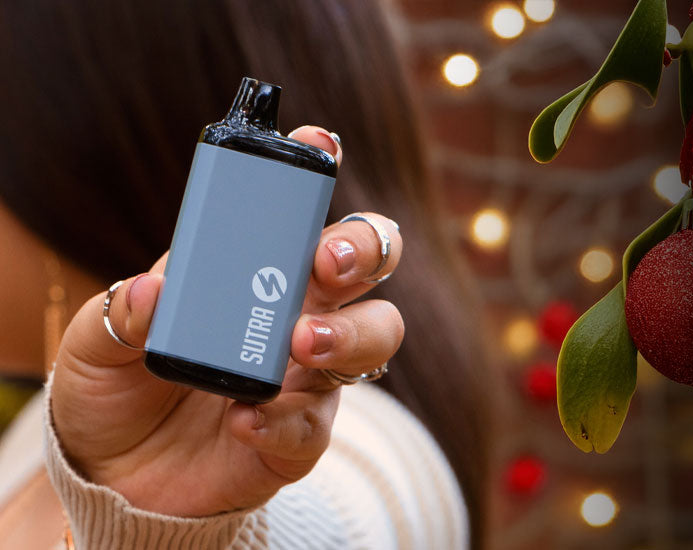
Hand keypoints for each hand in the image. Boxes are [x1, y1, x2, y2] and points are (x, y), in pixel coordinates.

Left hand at [51, 126, 403, 516]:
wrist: (119, 474)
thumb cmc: (117, 389)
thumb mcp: (97, 344)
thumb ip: (120, 313)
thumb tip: (152, 290)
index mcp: (254, 272)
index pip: (301, 211)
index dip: (317, 170)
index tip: (317, 145)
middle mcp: (297, 311)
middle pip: (368, 261)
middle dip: (363, 246)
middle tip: (326, 258)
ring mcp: (307, 373)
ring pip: (377, 334)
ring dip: (350, 332)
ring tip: (300, 344)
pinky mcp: (301, 434)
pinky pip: (319, 423)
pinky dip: (288, 418)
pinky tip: (245, 421)